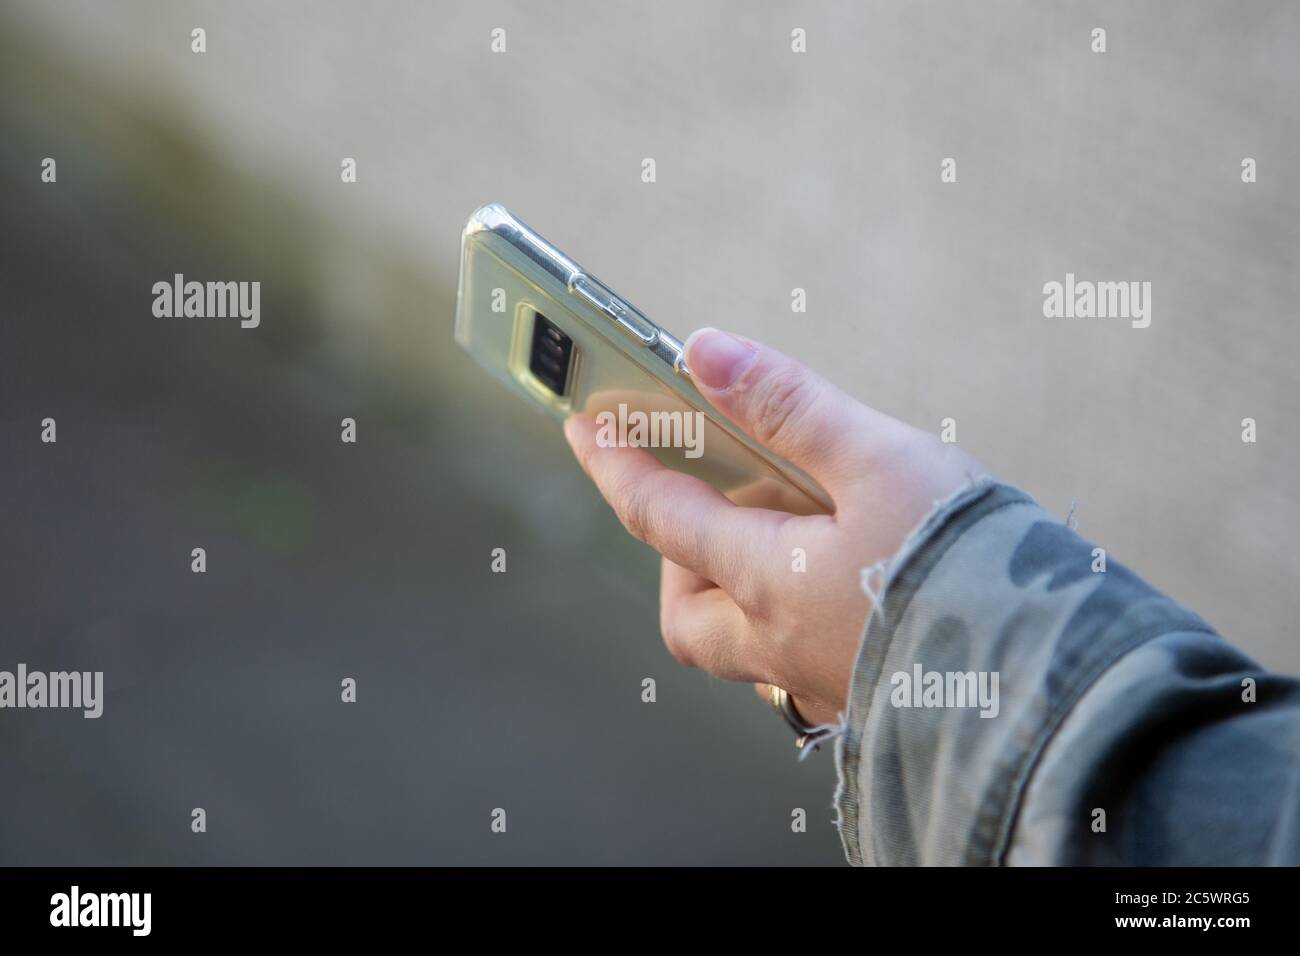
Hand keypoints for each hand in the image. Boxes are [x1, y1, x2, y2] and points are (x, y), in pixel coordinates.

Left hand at [563, 328, 980, 725]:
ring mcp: (822, 681)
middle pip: (688, 614)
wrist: (1061, 680)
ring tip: (790, 538)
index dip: (616, 464)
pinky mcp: (866, 698)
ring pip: (741, 648)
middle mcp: (781, 645)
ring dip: (735, 594)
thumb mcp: (882, 460)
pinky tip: (842, 589)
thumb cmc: (974, 567)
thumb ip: (790, 406)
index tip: (584, 427)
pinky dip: (793, 620)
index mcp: (770, 581)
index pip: (661, 516)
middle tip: (717, 505)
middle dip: (679, 558)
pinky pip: (796, 666)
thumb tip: (705, 353)